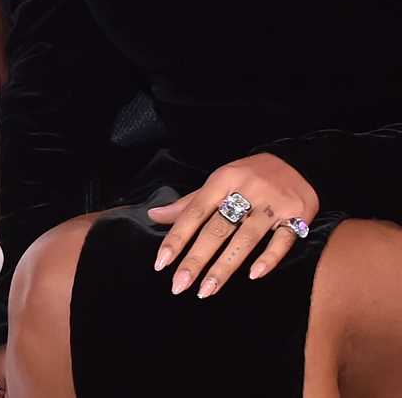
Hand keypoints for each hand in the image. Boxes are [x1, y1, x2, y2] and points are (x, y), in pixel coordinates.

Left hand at [147, 152, 317, 298]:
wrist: (297, 162)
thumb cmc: (249, 176)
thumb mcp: (218, 181)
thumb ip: (189, 203)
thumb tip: (154, 216)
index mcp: (222, 180)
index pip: (194, 212)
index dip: (177, 237)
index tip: (161, 262)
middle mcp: (246, 191)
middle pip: (217, 229)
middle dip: (196, 259)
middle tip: (179, 285)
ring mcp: (272, 204)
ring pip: (246, 238)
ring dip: (225, 266)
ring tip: (207, 290)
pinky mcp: (297, 216)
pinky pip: (282, 241)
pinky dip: (268, 259)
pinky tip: (254, 276)